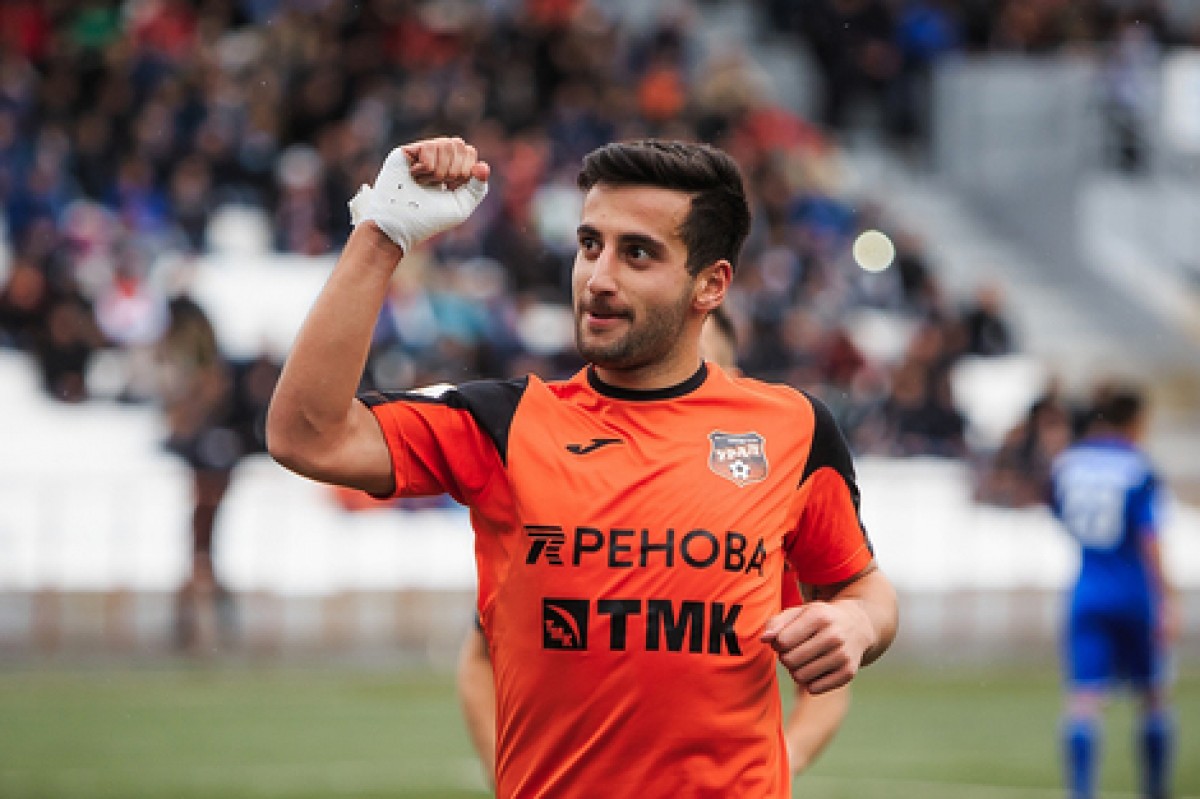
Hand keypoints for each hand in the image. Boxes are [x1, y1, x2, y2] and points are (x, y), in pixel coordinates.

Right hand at [349, 137, 489, 254]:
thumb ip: (477, 188)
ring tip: (426, 184)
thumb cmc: (429, 219)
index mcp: (450, 169)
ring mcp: (420, 153)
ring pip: (446, 144)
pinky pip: (430, 147)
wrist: (400, 225)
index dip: (467, 170)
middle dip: (455, 170)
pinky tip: (414, 177)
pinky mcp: (406, 152)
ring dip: (440, 171)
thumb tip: (483, 166)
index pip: (469, 152)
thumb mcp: (461, 206)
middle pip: (459, 145)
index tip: (452, 188)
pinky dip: (427, 167)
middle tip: (440, 186)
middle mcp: (435, 158)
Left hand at [761, 601, 872, 693]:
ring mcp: (843, 655)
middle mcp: (834, 635)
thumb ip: (777, 623)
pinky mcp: (848, 673)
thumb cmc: (820, 619)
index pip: (782, 641)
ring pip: (800, 677)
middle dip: (786, 658)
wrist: (857, 625)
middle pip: (789, 661)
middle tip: (794, 652)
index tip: (785, 640)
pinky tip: (815, 669)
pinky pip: (814, 689)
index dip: (778, 643)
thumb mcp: (799, 612)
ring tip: (803, 660)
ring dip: (796, 671)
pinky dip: (809, 682)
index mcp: (819, 616)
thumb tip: (764, 639)